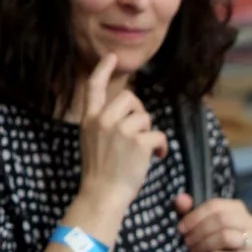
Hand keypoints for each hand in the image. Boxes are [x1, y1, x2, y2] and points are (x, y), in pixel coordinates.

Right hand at [77, 54, 167, 214]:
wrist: (102, 194)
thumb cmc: (100, 173)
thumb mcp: (93, 141)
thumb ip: (105, 124)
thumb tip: (129, 114)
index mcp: (89, 119)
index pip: (94, 87)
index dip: (103, 70)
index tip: (111, 56)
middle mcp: (103, 120)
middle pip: (129, 97)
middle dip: (139, 112)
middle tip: (140, 132)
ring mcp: (120, 130)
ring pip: (145, 116)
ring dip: (149, 132)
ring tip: (145, 150)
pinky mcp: (138, 142)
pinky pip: (158, 135)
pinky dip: (162, 147)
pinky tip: (157, 157)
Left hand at [176, 192, 251, 251]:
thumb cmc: (208, 247)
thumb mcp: (195, 227)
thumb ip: (188, 211)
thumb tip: (180, 199)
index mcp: (238, 209)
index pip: (216, 205)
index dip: (195, 216)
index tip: (181, 228)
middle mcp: (251, 222)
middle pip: (223, 219)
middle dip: (199, 231)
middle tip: (186, 241)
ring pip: (226, 236)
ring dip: (204, 244)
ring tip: (193, 251)